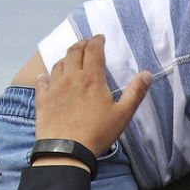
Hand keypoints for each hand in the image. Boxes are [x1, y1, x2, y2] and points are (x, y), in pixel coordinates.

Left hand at [33, 35, 153, 157]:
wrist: (66, 151)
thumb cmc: (97, 133)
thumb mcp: (123, 115)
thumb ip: (135, 93)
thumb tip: (147, 74)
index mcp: (91, 78)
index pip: (93, 50)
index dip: (97, 41)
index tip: (100, 38)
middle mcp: (71, 77)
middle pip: (73, 52)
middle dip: (81, 44)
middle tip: (86, 43)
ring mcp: (54, 88)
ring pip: (58, 64)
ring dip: (65, 57)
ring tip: (70, 59)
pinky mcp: (43, 100)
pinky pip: (42, 82)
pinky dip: (44, 76)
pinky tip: (44, 76)